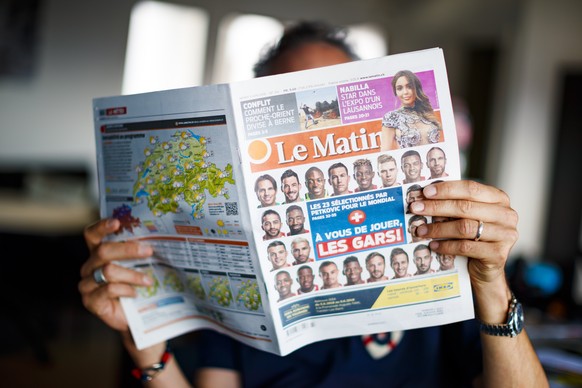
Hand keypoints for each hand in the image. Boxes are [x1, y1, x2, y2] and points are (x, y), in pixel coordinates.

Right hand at [78, 218, 153, 331]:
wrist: (135, 318)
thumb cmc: (136, 287)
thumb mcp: (138, 267)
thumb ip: (138, 254)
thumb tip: (157, 239)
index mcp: (98, 254)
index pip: (92, 235)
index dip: (101, 227)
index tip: (117, 222)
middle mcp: (89, 267)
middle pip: (103, 251)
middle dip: (128, 249)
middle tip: (149, 251)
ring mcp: (87, 284)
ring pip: (108, 271)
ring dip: (132, 274)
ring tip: (148, 280)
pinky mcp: (91, 301)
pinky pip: (108, 289)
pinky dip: (126, 289)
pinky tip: (135, 293)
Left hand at [410, 180, 517, 297]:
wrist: (487, 270)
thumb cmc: (475, 238)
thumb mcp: (468, 217)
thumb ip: (455, 205)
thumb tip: (425, 198)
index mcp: (499, 199)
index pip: (471, 188)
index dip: (447, 189)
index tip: (425, 192)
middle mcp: (506, 215)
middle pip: (466, 207)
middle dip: (437, 207)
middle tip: (416, 209)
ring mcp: (505, 235)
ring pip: (465, 227)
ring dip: (438, 229)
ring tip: (421, 230)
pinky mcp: (498, 254)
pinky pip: (466, 247)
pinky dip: (446, 246)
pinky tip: (434, 246)